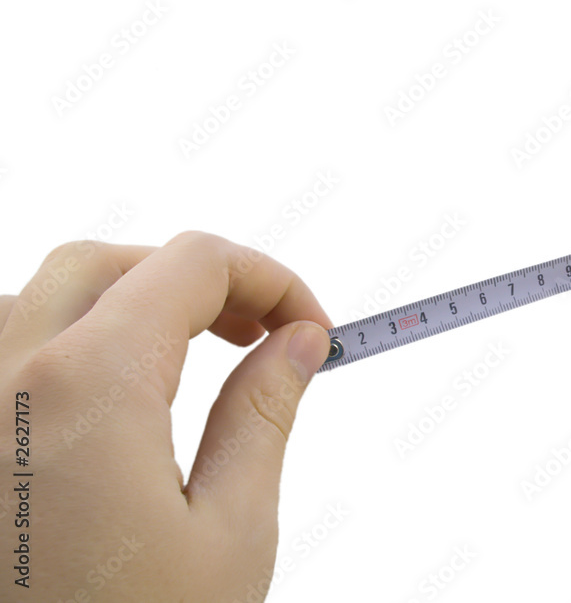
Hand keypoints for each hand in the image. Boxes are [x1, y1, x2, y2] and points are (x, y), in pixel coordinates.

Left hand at [0, 232, 332, 599]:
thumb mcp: (228, 536)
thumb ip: (264, 414)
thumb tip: (298, 341)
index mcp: (85, 387)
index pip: (192, 263)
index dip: (271, 279)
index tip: (311, 330)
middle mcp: (1, 377)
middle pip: (112, 263)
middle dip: (200, 280)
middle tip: (262, 334)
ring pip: (43, 298)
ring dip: (128, 302)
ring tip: (192, 360)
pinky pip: (2, 352)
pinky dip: (68, 345)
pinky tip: (112, 402)